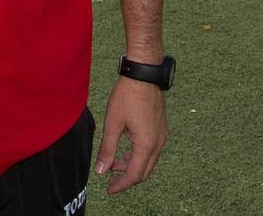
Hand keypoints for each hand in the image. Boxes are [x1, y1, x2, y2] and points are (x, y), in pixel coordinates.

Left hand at [94, 77, 167, 193]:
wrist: (144, 75)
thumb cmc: (127, 96)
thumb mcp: (112, 124)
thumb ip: (107, 149)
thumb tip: (101, 171)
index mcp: (146, 144)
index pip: (135, 174)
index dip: (121, 185)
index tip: (109, 189)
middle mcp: (158, 143)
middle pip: (144, 171)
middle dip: (127, 178)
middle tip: (110, 181)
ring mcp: (161, 136)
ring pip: (148, 161)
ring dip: (131, 166)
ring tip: (113, 164)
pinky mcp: (160, 129)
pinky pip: (150, 150)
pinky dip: (137, 155)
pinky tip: (124, 150)